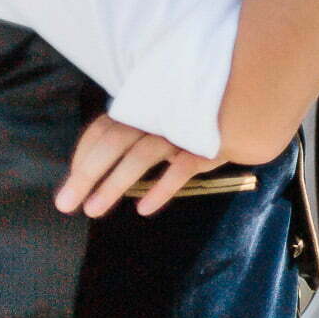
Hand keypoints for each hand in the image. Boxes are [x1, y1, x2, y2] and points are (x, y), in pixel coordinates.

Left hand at [56, 115, 219, 218]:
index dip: (84, 155)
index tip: (74, 181)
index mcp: (144, 107)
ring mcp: (184, 128)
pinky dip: (162, 187)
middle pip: (115, 141)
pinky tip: (144, 208)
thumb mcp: (164, 119)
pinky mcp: (209, 143)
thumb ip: (135, 134)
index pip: (103, 128)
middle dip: (87, 173)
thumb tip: (94, 167)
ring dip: (116, 183)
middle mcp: (159, 114)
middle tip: (66, 205)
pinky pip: (182, 166)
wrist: (252, 107)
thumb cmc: (199, 119)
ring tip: (94, 210)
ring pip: (143, 154)